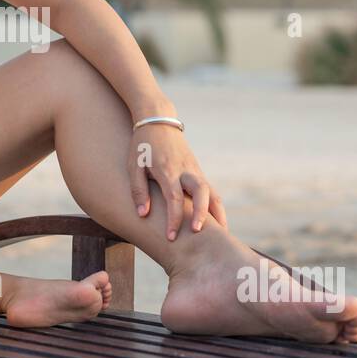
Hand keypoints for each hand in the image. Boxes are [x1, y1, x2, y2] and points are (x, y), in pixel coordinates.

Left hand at [128, 123, 226, 241]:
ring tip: (222, 235)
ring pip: (212, 192)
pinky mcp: (198, 171)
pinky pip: (211, 190)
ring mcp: (194, 170)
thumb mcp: (134, 165)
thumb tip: (143, 214)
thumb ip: (138, 190)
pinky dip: (216, 206)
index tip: (171, 237)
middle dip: (201, 214)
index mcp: (167, 170)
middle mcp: (185, 170)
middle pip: (201, 192)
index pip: (174, 198)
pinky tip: (218, 222)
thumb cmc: (143, 145)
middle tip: (198, 233)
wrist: (159, 121)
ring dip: (218, 213)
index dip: (174, 219)